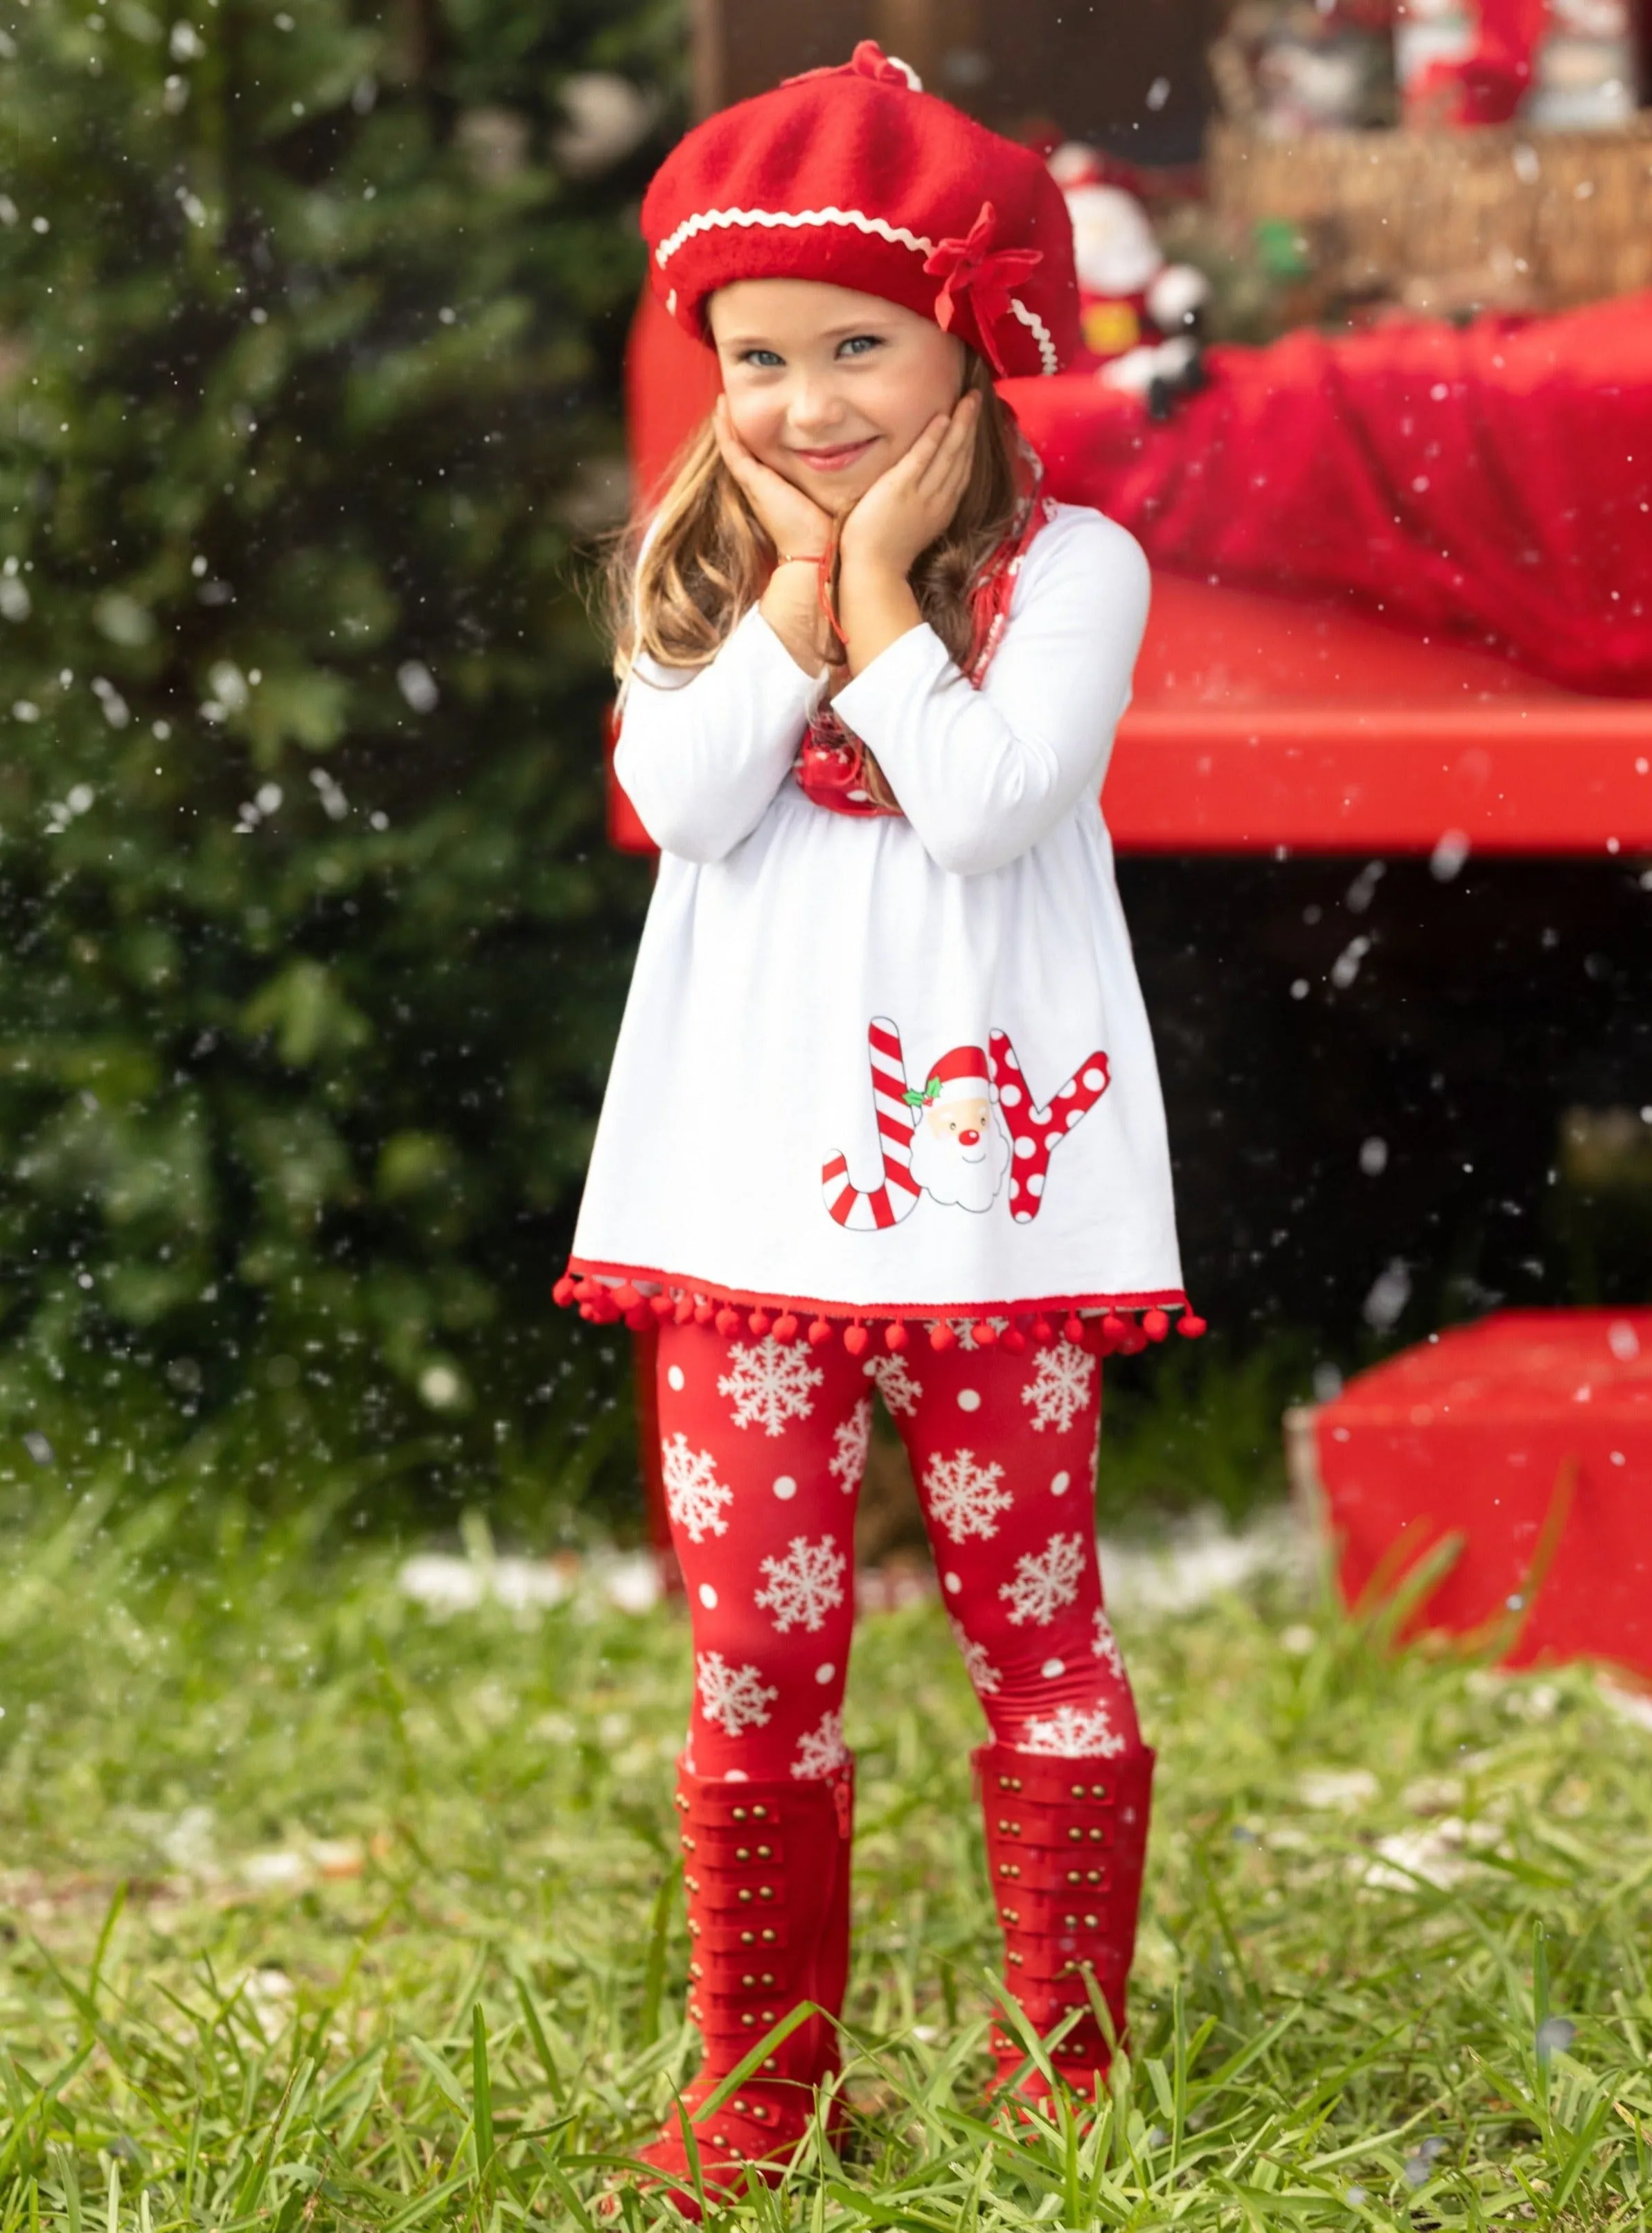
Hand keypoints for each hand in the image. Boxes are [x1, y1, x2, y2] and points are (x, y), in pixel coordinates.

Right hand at [712, 395, 833, 562]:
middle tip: (732, 399)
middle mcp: (760, 485)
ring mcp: (754, 483)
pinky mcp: (753, 482)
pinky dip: (725, 431)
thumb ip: (832, 481)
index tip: (760, 412)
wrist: (815, 552)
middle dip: (737, 426)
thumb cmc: (826, 529)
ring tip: (722, 399)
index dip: (759, 434)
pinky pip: (732, 450)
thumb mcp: (826, 496)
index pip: (762, 456)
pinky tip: (722, 410)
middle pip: (744, 449)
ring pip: (733, 447)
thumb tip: (857, 465)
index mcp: (775, 489)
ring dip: (726, 423)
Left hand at [837, 391, 979, 579]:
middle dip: (970, 426)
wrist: (873, 572)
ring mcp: (921, 495)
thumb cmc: (885, 556)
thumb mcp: (913, 529)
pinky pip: (921, 458)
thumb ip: (921, 509)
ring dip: (960, 424)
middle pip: (960, 457)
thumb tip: (922, 494)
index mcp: (941, 510)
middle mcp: (938, 500)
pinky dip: (934, 437)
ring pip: (948, 453)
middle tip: (976, 398)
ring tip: (968, 399)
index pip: (961, 471)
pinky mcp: (900, 489)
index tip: (973, 423)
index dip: (969, 445)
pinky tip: (943, 417)